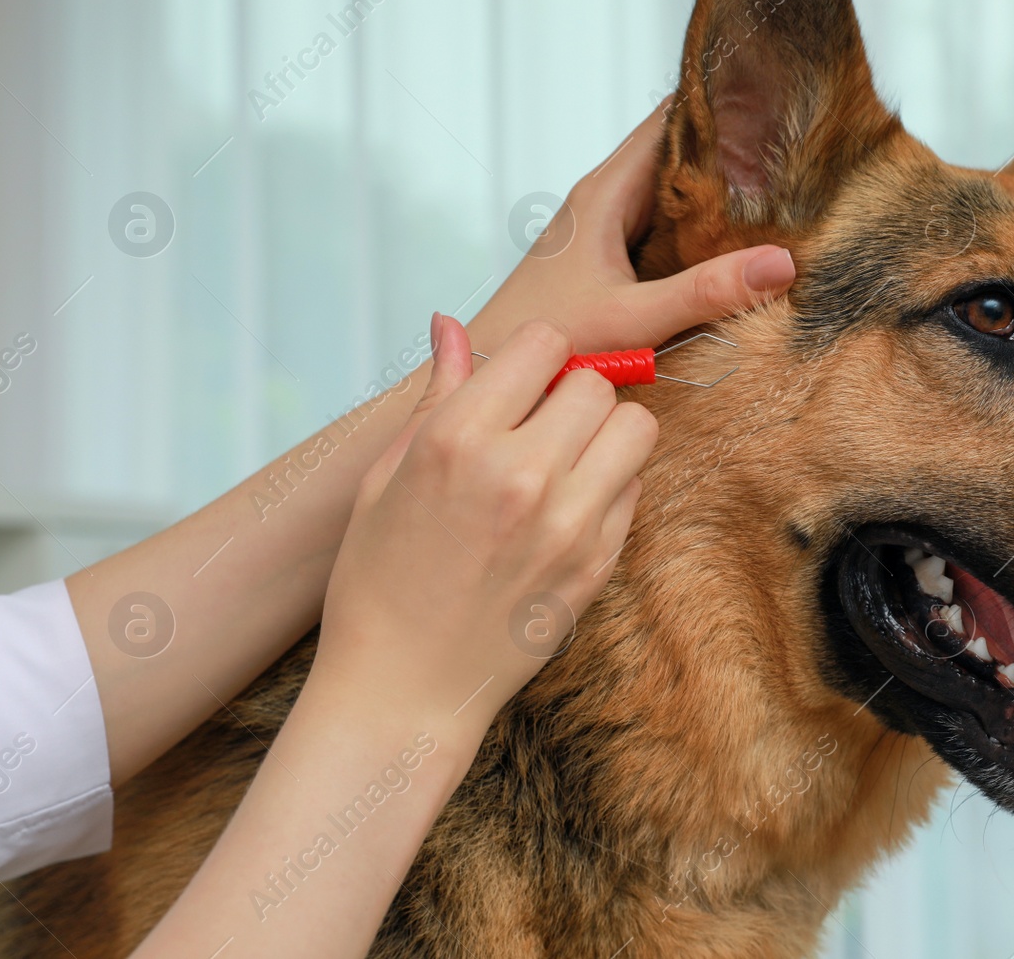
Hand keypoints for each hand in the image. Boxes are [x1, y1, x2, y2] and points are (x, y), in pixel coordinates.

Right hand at [313, 312, 655, 748]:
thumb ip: (435, 394)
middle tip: (541, 424)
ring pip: (635, 428)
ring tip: (564, 460)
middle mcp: (520, 475)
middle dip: (571, 392)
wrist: (402, 690)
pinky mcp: (598, 564)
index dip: (534, 356)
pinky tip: (565, 510)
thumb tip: (450, 324)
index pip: (543, 343)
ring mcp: (568, 523)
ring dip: (605, 432)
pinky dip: (609, 486)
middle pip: (596, 383)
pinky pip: (635, 488)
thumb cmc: (378, 579)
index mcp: (456, 441)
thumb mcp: (385, 478)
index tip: (520, 382)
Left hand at [468, 100, 794, 354]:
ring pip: (670, 191)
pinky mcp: (607, 259)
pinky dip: (698, 227)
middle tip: (794, 149)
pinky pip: (662, 227)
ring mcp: (604, 229)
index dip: (718, 105)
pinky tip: (733, 243)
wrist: (488, 374)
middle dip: (730, 148)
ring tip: (782, 188)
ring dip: (716, 190)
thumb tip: (781, 263)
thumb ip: (706, 293)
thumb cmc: (547, 341)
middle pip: (675, 152)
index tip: (773, 100)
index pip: (668, 121)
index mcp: (604, 193)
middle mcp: (603, 201)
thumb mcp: (634, 319)